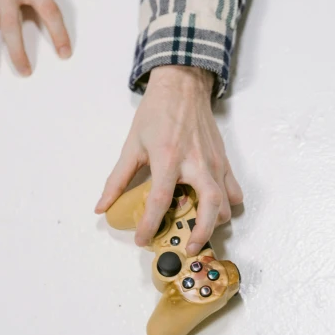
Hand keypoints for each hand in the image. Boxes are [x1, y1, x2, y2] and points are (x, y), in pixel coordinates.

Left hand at [95, 66, 242, 254]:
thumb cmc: (156, 113)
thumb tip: (102, 206)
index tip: (142, 239)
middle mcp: (195, 162)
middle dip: (201, 233)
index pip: (161, 200)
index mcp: (168, 158)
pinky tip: (214, 209)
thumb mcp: (132, 145)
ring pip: (225, 202)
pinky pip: (233, 189)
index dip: (150, 224)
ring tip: (198, 229)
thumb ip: (117, 179)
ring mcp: (214, 161)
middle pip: (208, 206)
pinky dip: (228, 204)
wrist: (182, 85)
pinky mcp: (224, 159)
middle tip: (188, 248)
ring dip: (214, 221)